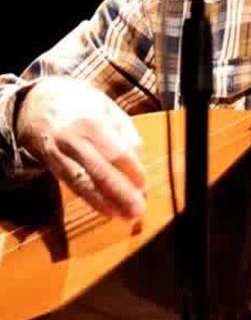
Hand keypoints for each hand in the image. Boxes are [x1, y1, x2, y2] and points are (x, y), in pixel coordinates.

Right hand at [15, 76, 145, 218]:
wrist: (37, 102)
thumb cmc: (82, 104)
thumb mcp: (108, 107)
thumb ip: (126, 133)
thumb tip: (137, 160)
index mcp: (92, 123)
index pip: (116, 152)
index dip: (132, 171)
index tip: (144, 185)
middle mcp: (73, 141)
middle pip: (99, 172)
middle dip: (120, 194)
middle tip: (138, 211)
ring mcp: (59, 155)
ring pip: (83, 184)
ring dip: (105, 203)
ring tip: (124, 217)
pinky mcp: (52, 167)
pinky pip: (72, 185)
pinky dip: (90, 199)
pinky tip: (106, 210)